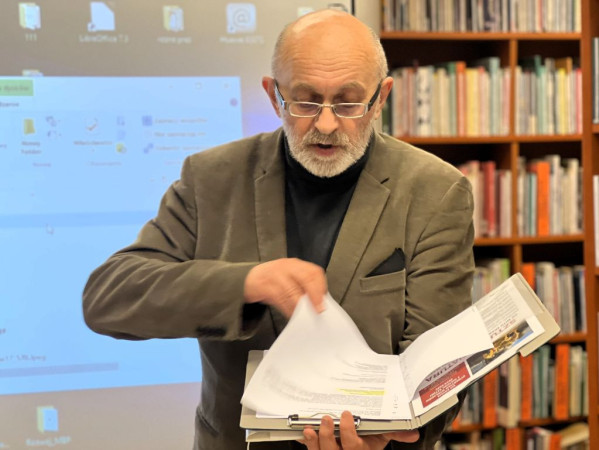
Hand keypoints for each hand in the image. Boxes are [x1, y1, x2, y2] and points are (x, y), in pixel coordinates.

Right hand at [244, 258, 326, 317]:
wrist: (249, 278)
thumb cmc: (273, 279)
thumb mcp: (289, 277)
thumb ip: (303, 286)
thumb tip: (319, 302)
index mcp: (295, 265)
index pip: (313, 272)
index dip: (321, 286)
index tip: (324, 301)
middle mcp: (286, 267)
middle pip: (305, 278)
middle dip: (313, 296)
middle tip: (317, 310)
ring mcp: (275, 275)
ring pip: (292, 291)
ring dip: (300, 306)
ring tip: (304, 316)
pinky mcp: (264, 286)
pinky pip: (279, 299)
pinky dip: (287, 309)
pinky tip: (291, 314)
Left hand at [300, 411, 419, 449]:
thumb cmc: (368, 444)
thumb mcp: (381, 439)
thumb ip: (395, 433)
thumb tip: (413, 434)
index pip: (353, 446)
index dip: (348, 432)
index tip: (346, 414)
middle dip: (327, 436)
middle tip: (327, 418)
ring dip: (315, 441)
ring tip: (311, 427)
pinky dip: (307, 443)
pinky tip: (305, 433)